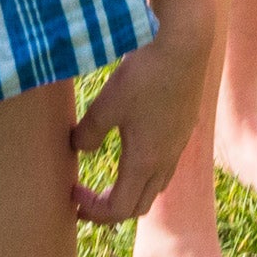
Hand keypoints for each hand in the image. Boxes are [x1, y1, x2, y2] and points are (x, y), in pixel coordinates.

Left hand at [70, 10, 221, 224]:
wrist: (184, 45)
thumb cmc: (143, 76)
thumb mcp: (105, 106)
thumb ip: (88, 134)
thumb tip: (80, 148)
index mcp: (145, 162)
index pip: (119, 210)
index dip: (93, 211)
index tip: (72, 193)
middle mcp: (166, 160)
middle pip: (139, 206)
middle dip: (110, 209)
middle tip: (85, 199)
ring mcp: (178, 145)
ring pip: (155, 186)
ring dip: (130, 191)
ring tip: (109, 181)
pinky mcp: (184, 128)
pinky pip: (165, 165)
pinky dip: (145, 172)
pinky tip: (132, 149)